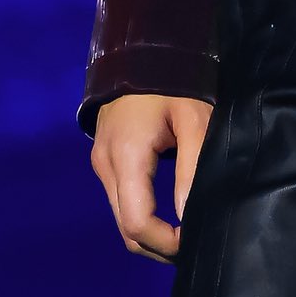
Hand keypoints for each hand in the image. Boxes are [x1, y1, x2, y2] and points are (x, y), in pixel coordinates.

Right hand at [90, 93, 214, 262]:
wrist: (143, 51)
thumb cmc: (174, 82)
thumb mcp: (194, 120)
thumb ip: (191, 168)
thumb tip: (186, 218)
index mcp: (126, 157)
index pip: (137, 222)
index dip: (165, 242)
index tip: (192, 240)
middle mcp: (106, 166)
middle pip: (126, 228)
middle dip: (158, 245)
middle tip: (192, 243)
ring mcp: (101, 163)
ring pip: (122, 217)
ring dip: (150, 233)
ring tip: (183, 232)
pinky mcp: (105, 159)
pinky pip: (121, 200)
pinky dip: (142, 214)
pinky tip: (167, 214)